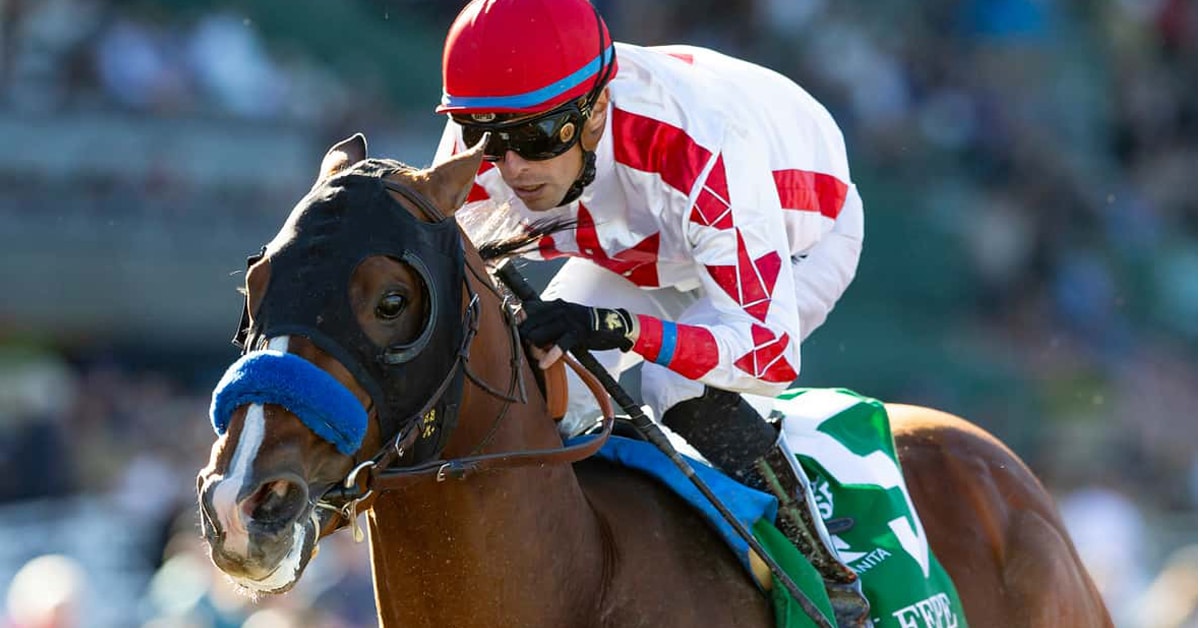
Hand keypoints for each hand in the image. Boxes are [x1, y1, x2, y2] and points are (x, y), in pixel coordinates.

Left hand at [518, 299, 637, 367]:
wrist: (611, 324)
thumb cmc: (584, 323)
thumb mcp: (565, 316)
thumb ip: (547, 321)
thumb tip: (526, 330)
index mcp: (554, 304)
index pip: (527, 309)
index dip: (520, 322)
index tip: (518, 333)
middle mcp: (558, 309)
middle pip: (529, 325)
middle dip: (526, 340)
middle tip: (531, 350)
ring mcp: (567, 320)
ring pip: (538, 336)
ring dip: (535, 350)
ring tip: (539, 357)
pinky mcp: (577, 333)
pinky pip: (558, 345)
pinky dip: (549, 356)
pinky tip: (544, 364)